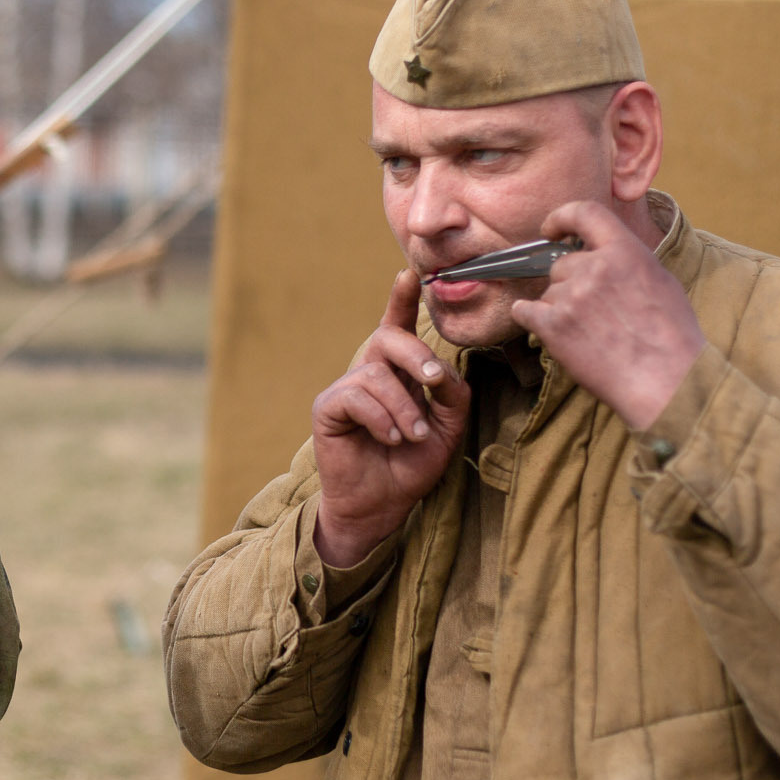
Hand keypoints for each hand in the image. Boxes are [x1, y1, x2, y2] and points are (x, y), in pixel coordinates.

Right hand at [311, 270, 470, 566]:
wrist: (382, 505)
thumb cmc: (411, 465)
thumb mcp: (447, 428)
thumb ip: (451, 395)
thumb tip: (440, 371)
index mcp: (399, 372)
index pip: (398, 327)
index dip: (401, 299)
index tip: (409, 274)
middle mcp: (369, 373)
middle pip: (388, 339)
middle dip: (416, 355)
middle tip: (433, 381)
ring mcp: (346, 389)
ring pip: (377, 375)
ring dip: (404, 407)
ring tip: (413, 436)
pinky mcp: (328, 408)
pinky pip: (356, 397)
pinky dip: (381, 418)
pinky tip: (391, 438)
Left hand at [510, 201, 704, 430]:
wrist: (666, 380)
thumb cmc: (672, 336)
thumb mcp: (660, 280)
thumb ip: (627, 260)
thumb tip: (605, 254)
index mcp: (626, 250)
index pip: (583, 213)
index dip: (561, 218)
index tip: (552, 230)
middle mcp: (595, 267)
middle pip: (561, 264)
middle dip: (570, 283)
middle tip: (590, 310)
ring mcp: (572, 296)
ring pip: (548, 292)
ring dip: (559, 307)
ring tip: (588, 332)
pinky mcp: (554, 325)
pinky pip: (525, 312)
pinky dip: (531, 318)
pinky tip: (549, 330)